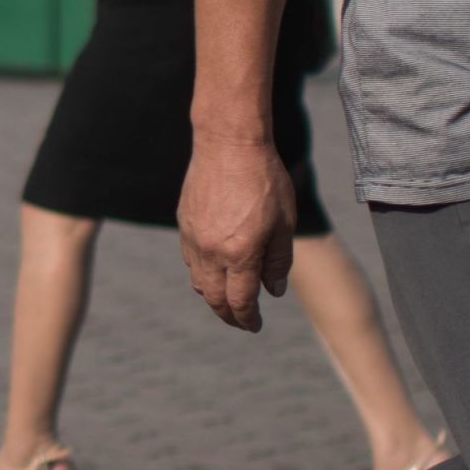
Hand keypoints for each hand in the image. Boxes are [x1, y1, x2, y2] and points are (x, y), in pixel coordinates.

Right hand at [176, 126, 294, 330]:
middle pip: (214, 298)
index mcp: (240, 254)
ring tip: (228, 299)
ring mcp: (193, 238)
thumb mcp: (284, 223)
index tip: (254, 326)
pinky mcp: (184, 223)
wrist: (229, 144)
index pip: (240, 302)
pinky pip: (190, 259)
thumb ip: (278, 261)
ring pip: (198, 281)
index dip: (248, 319)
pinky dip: (202, 272)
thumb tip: (272, 290)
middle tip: (241, 321)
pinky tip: (215, 268)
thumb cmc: (265, 180)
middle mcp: (212, 251)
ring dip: (213, 296)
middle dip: (228, 315)